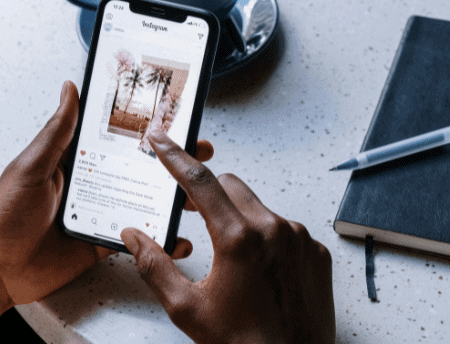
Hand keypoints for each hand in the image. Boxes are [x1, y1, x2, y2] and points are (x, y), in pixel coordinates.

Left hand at [0, 81, 213, 304]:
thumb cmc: (5, 215)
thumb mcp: (32, 166)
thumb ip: (57, 132)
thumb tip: (70, 90)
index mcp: (78, 159)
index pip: (120, 137)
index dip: (148, 128)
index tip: (175, 117)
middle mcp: (95, 182)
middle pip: (141, 167)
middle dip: (173, 160)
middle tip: (200, 150)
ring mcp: (103, 212)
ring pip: (146, 200)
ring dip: (173, 197)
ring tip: (196, 194)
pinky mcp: (105, 241)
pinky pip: (139, 238)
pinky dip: (160, 238)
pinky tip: (177, 236)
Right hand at [120, 131, 335, 343]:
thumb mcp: (187, 308)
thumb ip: (155, 266)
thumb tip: (133, 236)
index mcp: (239, 239)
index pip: (199, 182)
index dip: (175, 157)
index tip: (162, 140)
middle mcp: (274, 230)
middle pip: (231, 186)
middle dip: (208, 193)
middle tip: (191, 212)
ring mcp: (299, 239)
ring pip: (258, 207)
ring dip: (238, 217)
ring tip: (230, 257)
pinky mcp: (315, 252)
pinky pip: (284, 228)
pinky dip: (266, 237)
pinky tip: (258, 269)